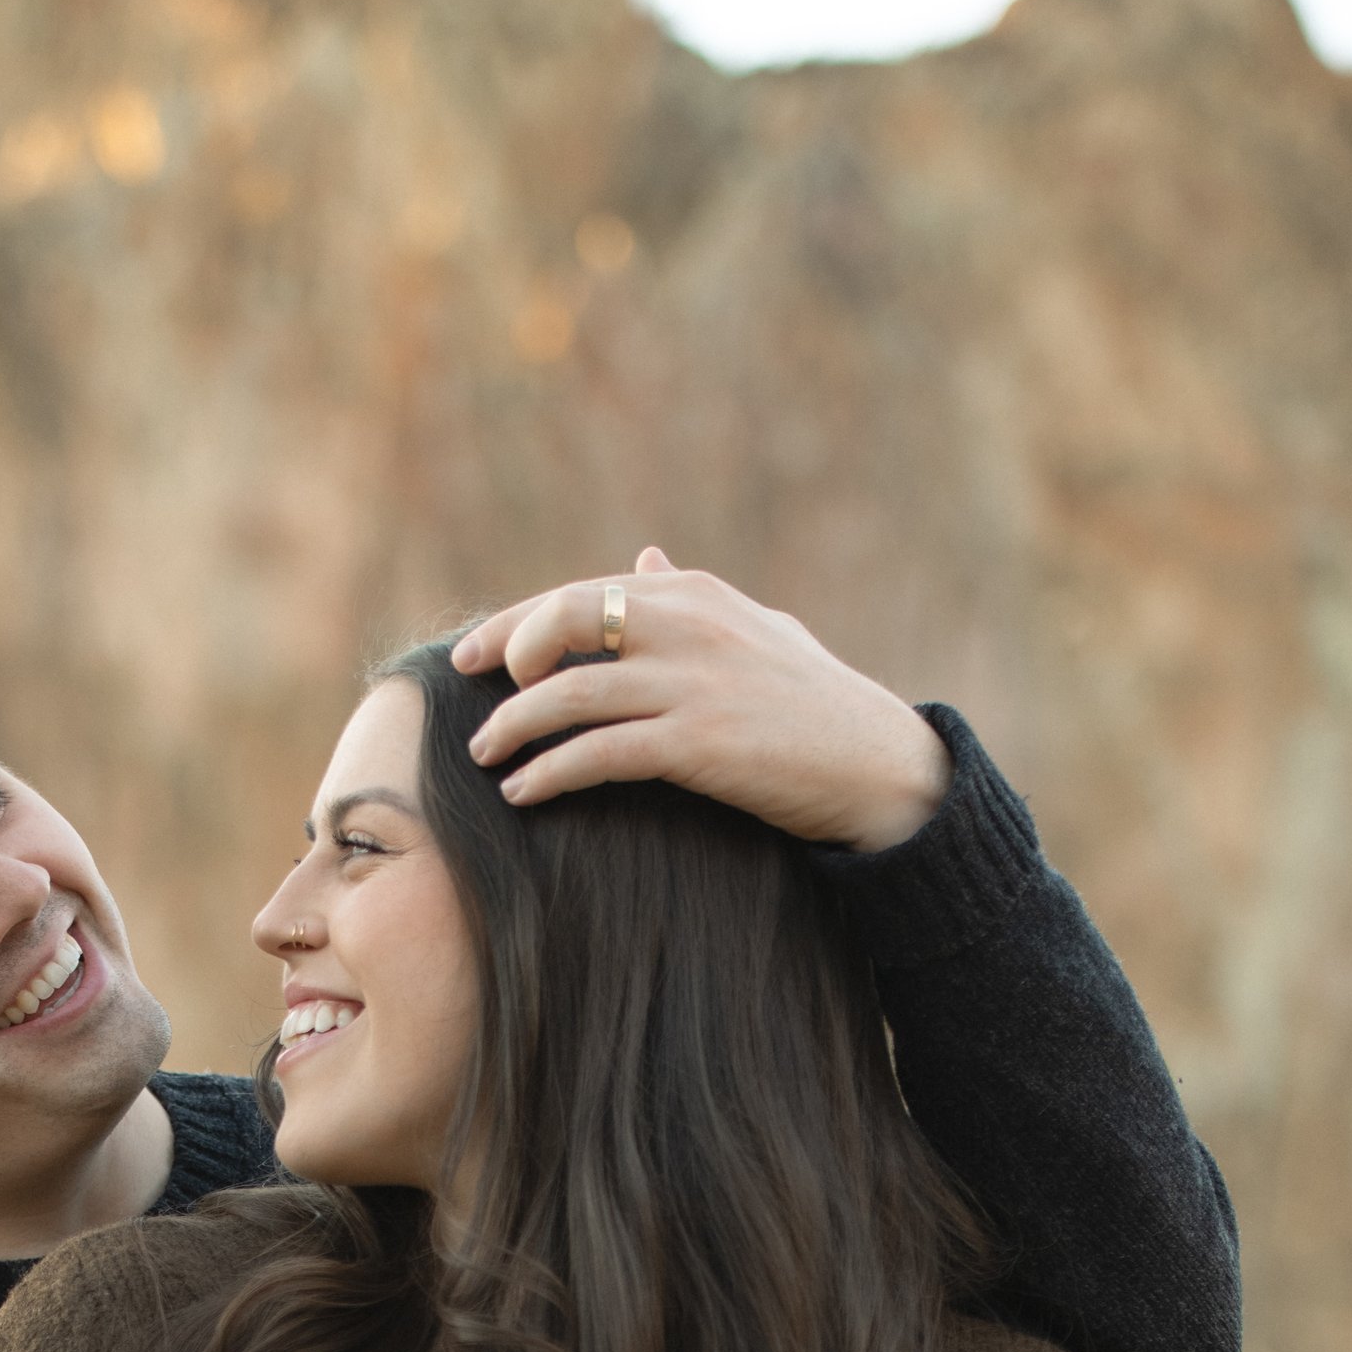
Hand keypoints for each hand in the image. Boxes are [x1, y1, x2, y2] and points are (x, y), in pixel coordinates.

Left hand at [451, 550, 951, 851]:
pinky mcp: (699, 744)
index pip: (582, 592)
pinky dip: (550, 772)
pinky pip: (599, 753)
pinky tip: (522, 793)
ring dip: (514, 726)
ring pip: (570, 692)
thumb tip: (643, 559)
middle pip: (563, 621)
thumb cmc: (814, 703)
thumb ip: (689, 599)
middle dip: (506, 655)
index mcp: (695, 595)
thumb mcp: (755, 628)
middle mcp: (688, 626)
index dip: (517, 622)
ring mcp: (693, 683)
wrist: (877, 765)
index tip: (474, 653)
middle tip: (474, 698)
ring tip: (485, 756)